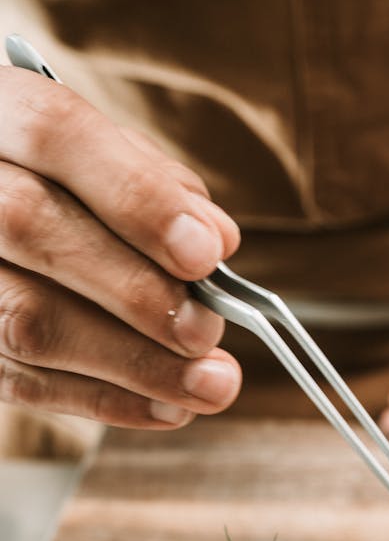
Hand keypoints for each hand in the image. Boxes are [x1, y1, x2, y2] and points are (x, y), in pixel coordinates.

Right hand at [0, 67, 241, 429]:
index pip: (55, 133)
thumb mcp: (108, 155)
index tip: (206, 253)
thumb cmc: (67, 182)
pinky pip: (21, 380)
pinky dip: (105, 400)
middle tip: (208, 330)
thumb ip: (159, 186)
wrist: (1, 212)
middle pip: (30, 226)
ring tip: (210, 385)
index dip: (136, 197)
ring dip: (130, 363)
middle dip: (135, 290)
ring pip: (22, 319)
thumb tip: (216, 240)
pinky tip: (169, 406)